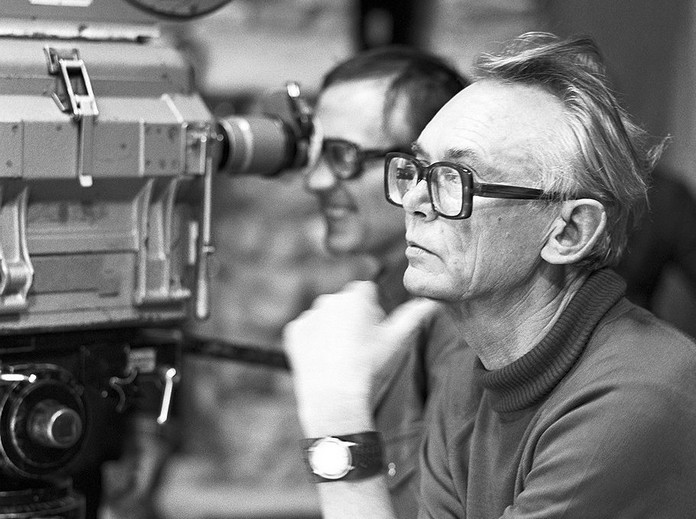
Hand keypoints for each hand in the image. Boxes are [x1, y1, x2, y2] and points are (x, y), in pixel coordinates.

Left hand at [283, 280, 441, 435]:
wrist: (335, 396)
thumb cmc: (370, 367)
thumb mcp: (396, 341)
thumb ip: (414, 316)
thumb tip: (433, 302)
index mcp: (356, 296)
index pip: (366, 292)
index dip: (372, 312)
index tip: (373, 333)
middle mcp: (330, 298)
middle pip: (345, 303)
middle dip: (351, 318)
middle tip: (358, 349)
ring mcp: (309, 314)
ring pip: (325, 317)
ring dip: (332, 329)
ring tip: (341, 357)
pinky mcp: (293, 331)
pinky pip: (306, 331)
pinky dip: (313, 341)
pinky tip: (323, 359)